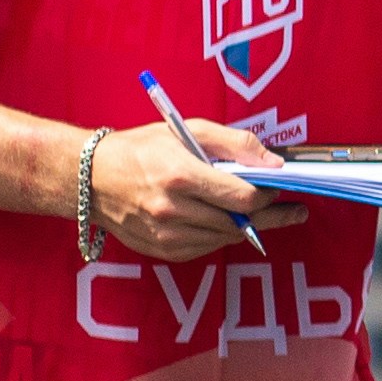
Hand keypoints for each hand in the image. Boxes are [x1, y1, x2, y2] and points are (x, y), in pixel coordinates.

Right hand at [95, 114, 292, 257]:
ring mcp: (167, 234)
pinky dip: (220, 235)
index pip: (243, 198)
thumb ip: (235, 143)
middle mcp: (173, 210)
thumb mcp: (187, 130)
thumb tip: (273, 163)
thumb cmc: (141, 149)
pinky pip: (207, 248)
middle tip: (291, 209)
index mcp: (181, 175)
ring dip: (246, 226)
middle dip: (270, 215)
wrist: (90, 178)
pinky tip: (224, 221)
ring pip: (226, 238)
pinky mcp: (163, 250)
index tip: (280, 188)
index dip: (269, 195)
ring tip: (260, 213)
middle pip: (240, 222)